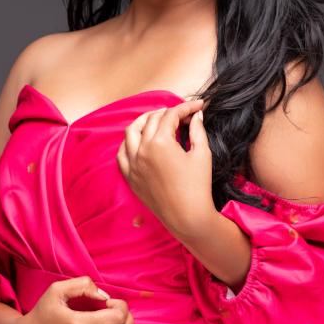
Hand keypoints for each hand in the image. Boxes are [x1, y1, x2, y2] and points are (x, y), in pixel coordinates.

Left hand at [116, 99, 215, 238]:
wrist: (187, 217)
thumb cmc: (198, 187)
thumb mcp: (202, 154)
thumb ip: (197, 130)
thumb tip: (196, 116)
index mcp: (160, 142)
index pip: (171, 115)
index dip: (186, 107)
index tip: (198, 107)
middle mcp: (142, 150)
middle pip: (152, 120)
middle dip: (168, 113)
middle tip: (183, 115)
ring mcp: (132, 164)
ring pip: (131, 132)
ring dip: (144, 121)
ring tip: (157, 120)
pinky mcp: (130, 177)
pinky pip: (122, 154)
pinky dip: (129, 143)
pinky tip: (139, 141)